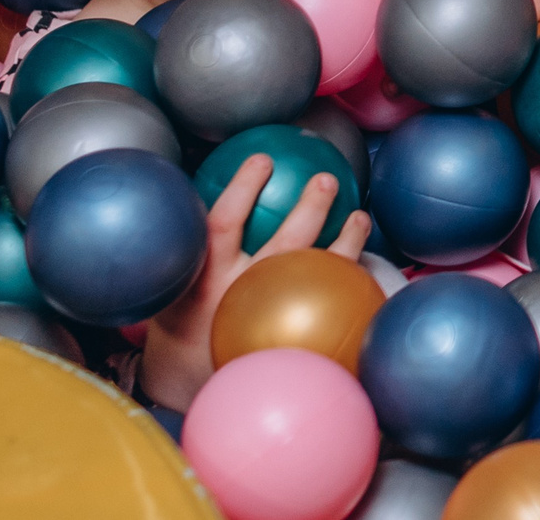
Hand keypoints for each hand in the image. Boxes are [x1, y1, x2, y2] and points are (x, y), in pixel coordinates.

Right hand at [139, 153, 369, 410]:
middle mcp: (238, 296)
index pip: (223, 226)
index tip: (263, 159)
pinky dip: (349, 287)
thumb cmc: (184, 314)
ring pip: (314, 276)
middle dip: (309, 211)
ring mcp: (263, 318)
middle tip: (328, 179)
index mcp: (204, 278)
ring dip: (344, 244)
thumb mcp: (173, 281)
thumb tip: (233, 184)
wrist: (183, 381)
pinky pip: (326, 313)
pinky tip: (366, 270)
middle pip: (283, 248)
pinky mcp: (287, 340)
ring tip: (360, 216)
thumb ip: (196, 243)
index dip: (243, 191)